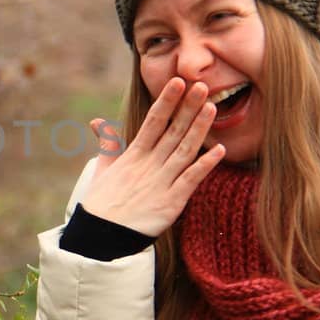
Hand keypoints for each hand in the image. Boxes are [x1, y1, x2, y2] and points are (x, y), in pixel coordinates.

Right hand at [80, 78, 225, 236]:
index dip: (167, 101)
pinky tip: (219, 150)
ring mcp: (160, 183)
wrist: (100, 238)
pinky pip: (190, 181)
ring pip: (184, 150)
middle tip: (202, 85)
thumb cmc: (100, 205)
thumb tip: (100, 122)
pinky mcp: (170, 203)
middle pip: (172, 131)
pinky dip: (205, 166)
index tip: (178, 82)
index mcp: (133, 156)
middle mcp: (148, 165)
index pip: (153, 122)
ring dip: (199, 129)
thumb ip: (108, 145)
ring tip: (212, 107)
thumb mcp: (102, 170)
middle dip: (187, 108)